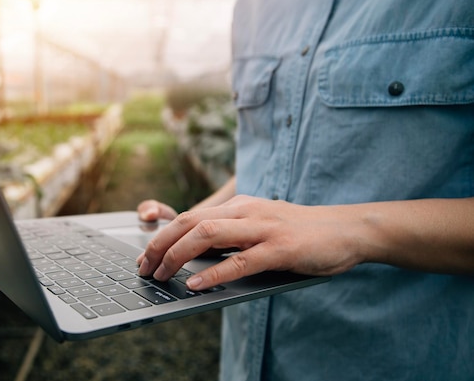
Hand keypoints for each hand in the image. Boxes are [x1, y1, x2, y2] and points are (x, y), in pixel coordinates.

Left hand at [137, 195, 365, 290]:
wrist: (346, 229)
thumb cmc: (301, 233)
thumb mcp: (261, 227)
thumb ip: (233, 237)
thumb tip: (197, 257)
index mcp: (240, 206)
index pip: (190, 216)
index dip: (163, 236)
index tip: (146, 256)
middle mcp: (247, 211)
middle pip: (191, 222)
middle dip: (160, 244)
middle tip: (144, 267)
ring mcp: (263, 228)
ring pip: (208, 234)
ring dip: (178, 255)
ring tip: (161, 274)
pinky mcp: (280, 249)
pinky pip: (240, 261)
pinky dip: (213, 273)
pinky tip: (195, 283)